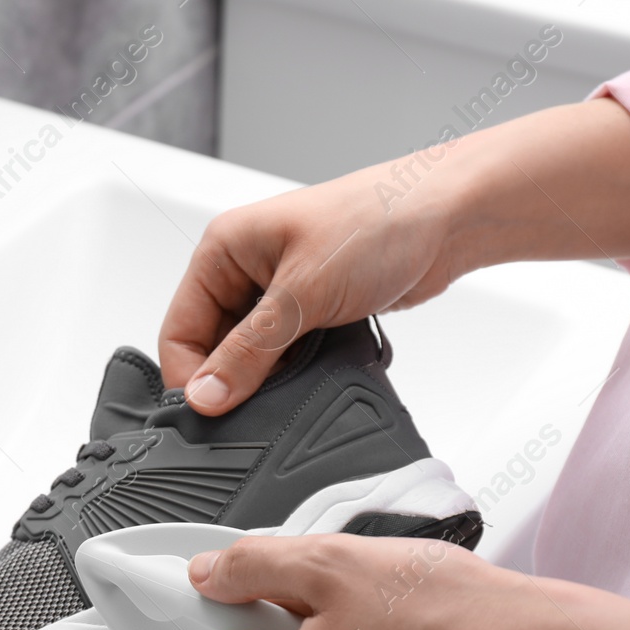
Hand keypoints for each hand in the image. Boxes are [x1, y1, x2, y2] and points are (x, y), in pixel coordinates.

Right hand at [157, 99, 629, 414]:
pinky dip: (297, 369)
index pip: (179, 330)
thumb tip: (206, 396)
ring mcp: (279, 289)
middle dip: (234, 378)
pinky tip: (318, 369)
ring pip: (250, 355)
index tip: (214, 413)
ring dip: (269, 376)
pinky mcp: (311, 307)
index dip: (192, 377)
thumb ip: (248, 352)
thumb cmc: (379, 221)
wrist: (450, 216)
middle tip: (261, 402)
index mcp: (223, 248)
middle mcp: (245, 267)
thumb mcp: (301, 295)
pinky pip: (285, 353)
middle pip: (212, 347)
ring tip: (299, 376)